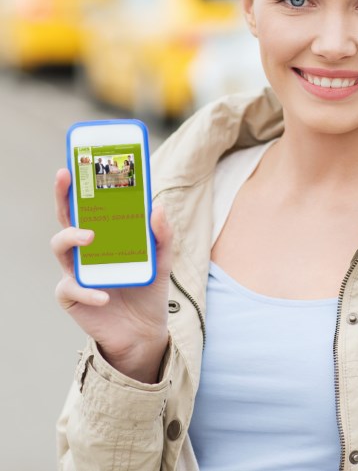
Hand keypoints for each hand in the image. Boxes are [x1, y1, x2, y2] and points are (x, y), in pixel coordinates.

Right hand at [51, 168, 171, 382]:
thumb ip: (163, 234)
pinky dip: (89, 291)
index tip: (75, 162)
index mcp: (104, 237)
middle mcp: (85, 251)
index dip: (78, 186)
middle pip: (65, 219)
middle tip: (67, 176)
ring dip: (72, 238)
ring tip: (90, 237)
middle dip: (62, 196)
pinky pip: (74, 289)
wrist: (145, 330)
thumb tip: (157, 206)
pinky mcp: (73, 297)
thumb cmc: (148, 288)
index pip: (87, 207)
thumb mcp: (163, 259)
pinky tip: (105, 295)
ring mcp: (76, 272)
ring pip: (60, 247)